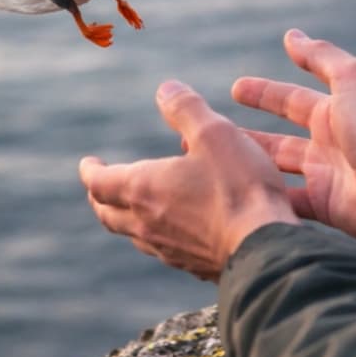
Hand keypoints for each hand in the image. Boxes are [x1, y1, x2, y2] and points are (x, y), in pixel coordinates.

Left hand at [80, 80, 298, 281]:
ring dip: (128, 218)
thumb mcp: (215, 133)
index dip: (90, 171)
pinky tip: (177, 230)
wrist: (267, 249)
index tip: (88, 163)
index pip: (98, 183)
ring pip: (135, 235)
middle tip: (102, 187)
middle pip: (108, 214)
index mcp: (142, 189)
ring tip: (137, 206)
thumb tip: (165, 89)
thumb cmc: (239, 187)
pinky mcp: (192, 267)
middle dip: (101, 198)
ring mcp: (168, 250)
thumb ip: (186, 109)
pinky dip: (159, 235)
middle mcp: (146, 224)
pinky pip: (164, 251)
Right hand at [232, 29, 355, 255]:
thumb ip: (320, 56)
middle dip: (249, 133)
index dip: (263, 93)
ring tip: (217, 164)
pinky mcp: (324, 206)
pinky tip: (238, 195)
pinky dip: (266, 198)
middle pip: (279, 137)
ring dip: (252, 165)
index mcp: (335, 111)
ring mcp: (325, 176)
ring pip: (278, 169)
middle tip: (214, 130)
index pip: (290, 99)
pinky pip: (288, 202)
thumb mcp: (351, 77)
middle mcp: (329, 143)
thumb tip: (291, 34)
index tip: (235, 87)